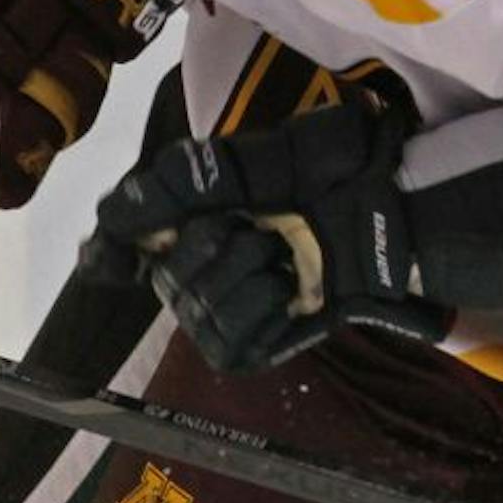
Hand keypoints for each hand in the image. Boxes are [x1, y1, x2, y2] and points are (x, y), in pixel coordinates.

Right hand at [90, 100, 448, 372]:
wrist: (392, 206)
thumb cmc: (335, 172)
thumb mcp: (256, 157)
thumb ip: (180, 181)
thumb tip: (111, 214)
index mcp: (198, 218)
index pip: (123, 247)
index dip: (110, 252)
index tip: (111, 253)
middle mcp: (208, 266)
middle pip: (163, 279)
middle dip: (204, 248)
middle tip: (256, 226)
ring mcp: (236, 307)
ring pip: (195, 312)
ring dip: (237, 275)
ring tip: (280, 252)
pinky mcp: (264, 343)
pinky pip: (229, 345)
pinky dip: (256, 310)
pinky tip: (286, 287)